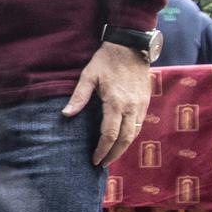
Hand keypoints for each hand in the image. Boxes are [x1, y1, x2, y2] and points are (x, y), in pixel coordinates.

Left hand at [62, 41, 151, 165]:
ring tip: (111, 157)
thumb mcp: (89, 76)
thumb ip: (78, 97)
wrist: (131, 46)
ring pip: (134, 134)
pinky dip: (130, 136)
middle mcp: (131, 107)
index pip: (109, 134)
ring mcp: (140, 105)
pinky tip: (121, 141)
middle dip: (113, 155)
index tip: (94, 159)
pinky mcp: (145, 102)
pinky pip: (139, 125)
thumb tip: (65, 114)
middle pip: (124, 139)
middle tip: (102, 164)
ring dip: (123, 148)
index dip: (102, 149)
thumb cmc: (106, 60)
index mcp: (116, 102)